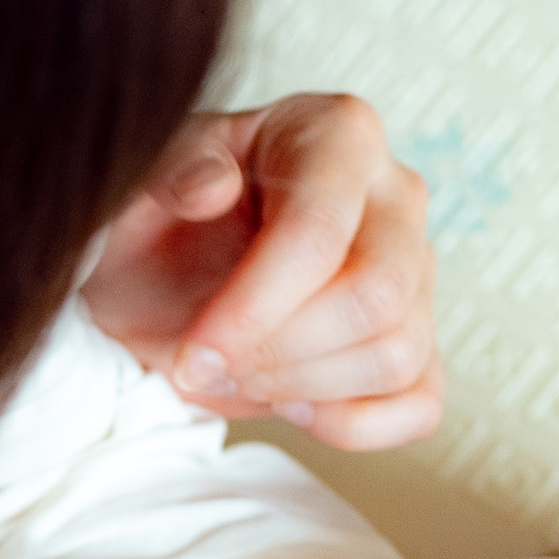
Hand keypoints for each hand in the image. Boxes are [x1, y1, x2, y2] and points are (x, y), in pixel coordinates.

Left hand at [83, 94, 442, 450]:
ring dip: (301, 388)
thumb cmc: (158, 224)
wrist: (159, 277)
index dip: (253, 309)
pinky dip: (351, 425)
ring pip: (397, 354)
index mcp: (336, 133)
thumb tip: (211, 187)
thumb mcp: (139, 185)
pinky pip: (419, 405)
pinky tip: (289, 404)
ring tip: (236, 372)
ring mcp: (417, 271)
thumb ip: (169, 175)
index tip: (191, 355)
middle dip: (278, 352)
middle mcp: (395, 194)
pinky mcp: (419, 342)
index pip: (318, 231)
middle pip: (376, 296)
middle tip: (205, 364)